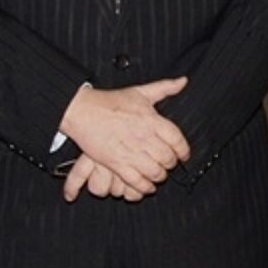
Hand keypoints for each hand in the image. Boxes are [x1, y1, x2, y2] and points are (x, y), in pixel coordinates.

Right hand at [57, 78, 191, 195]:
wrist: (83, 111)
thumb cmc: (111, 101)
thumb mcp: (140, 91)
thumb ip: (165, 87)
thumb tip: (183, 81)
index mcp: (152, 120)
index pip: (177, 140)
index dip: (184, 150)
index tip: (184, 155)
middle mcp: (144, 137)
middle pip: (167, 158)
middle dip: (171, 164)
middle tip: (169, 164)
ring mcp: (130, 151)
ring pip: (154, 172)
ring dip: (159, 176)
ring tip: (159, 174)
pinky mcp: (116, 163)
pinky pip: (136, 181)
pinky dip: (144, 186)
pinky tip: (147, 186)